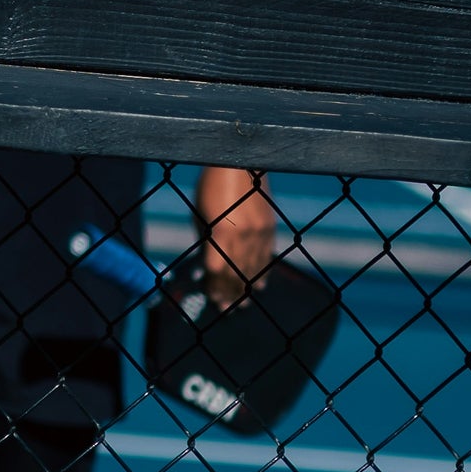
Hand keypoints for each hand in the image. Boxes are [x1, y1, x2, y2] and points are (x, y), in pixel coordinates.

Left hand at [198, 165, 275, 309]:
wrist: (240, 162)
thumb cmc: (210, 186)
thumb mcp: (201, 214)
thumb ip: (206, 240)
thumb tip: (207, 264)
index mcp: (221, 232)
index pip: (217, 270)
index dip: (214, 286)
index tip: (212, 298)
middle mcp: (243, 236)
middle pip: (236, 273)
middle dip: (230, 293)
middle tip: (226, 308)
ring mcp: (259, 232)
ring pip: (254, 268)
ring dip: (246, 288)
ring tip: (241, 304)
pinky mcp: (269, 227)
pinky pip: (266, 256)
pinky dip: (261, 272)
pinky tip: (257, 285)